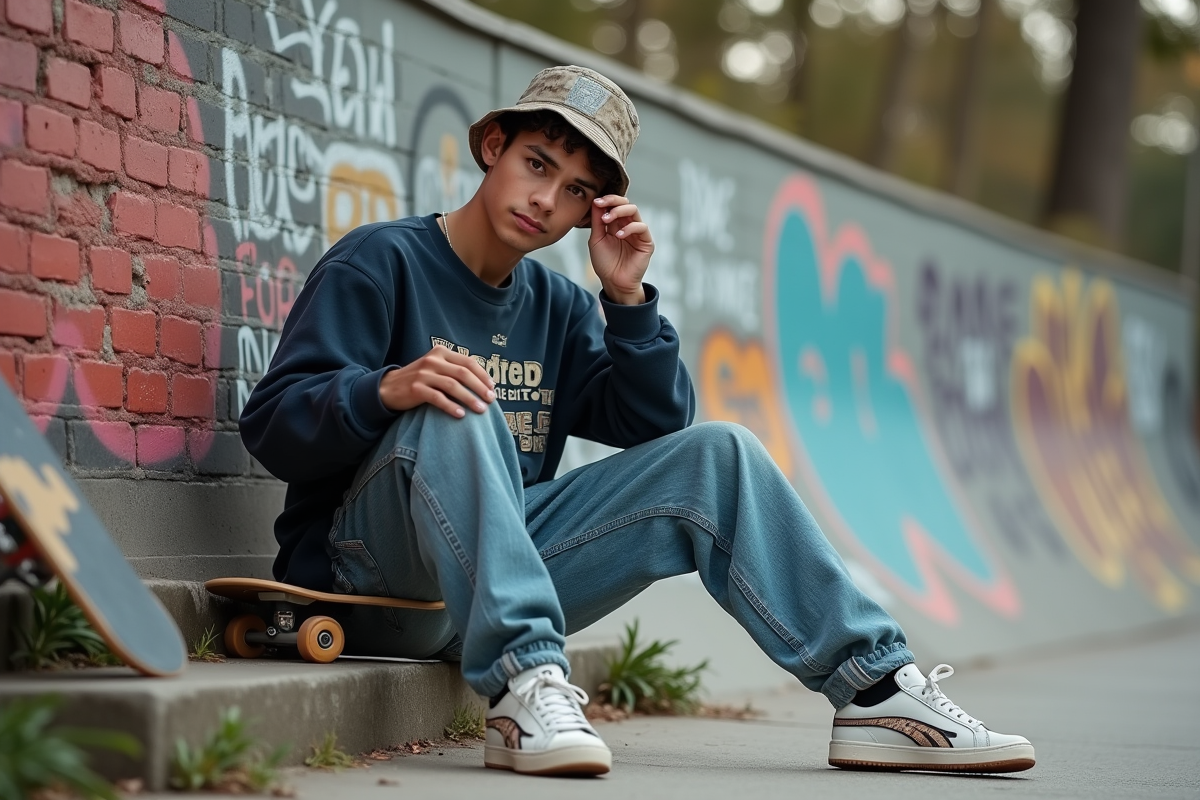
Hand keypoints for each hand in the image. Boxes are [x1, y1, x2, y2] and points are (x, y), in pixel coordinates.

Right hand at [379, 346, 495, 417]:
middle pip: (463, 373)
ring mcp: (423, 374)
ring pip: (452, 386)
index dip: (482, 375)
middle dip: (480, 387)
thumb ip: (454, 369)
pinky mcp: (416, 389)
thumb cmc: (419, 379)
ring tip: (481, 410)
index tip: (492, 388)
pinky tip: (461, 415)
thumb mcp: (436, 367)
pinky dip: (451, 407)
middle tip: (491, 400)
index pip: (468, 362)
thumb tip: (484, 382)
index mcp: (441, 352)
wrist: (389, 387)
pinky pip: (438, 398)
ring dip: (469, 398)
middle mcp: (433, 360)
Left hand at [589, 194, 651, 304]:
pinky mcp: (646, 241)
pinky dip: (629, 228)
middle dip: (613, 201)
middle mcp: (628, 225)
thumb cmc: (605, 263)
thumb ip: (597, 221)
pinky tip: (618, 235)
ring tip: (607, 220)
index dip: (607, 200)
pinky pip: (641, 227)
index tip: (596, 202)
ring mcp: (638, 233)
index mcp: (616, 224)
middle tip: (602, 205)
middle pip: (626, 203)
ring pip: (634, 211)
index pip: (615, 204)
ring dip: (619, 211)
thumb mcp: (596, 240)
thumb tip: (596, 201)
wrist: (614, 282)